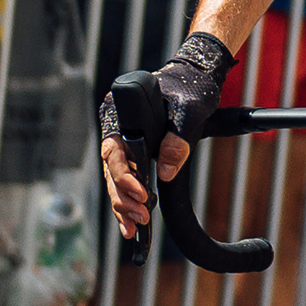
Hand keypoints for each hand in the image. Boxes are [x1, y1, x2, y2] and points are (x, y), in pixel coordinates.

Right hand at [97, 24, 231, 239]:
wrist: (195, 78)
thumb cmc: (191, 88)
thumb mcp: (190, 111)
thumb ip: (178, 139)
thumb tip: (166, 172)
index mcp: (119, 112)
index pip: (113, 149)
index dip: (124, 175)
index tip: (142, 193)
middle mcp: (115, 127)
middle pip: (110, 169)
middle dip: (123, 197)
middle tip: (141, 217)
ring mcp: (122, 141)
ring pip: (113, 179)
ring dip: (123, 204)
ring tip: (135, 227)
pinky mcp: (132, 153)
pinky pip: (124, 180)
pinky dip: (128, 202)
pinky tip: (132, 225)